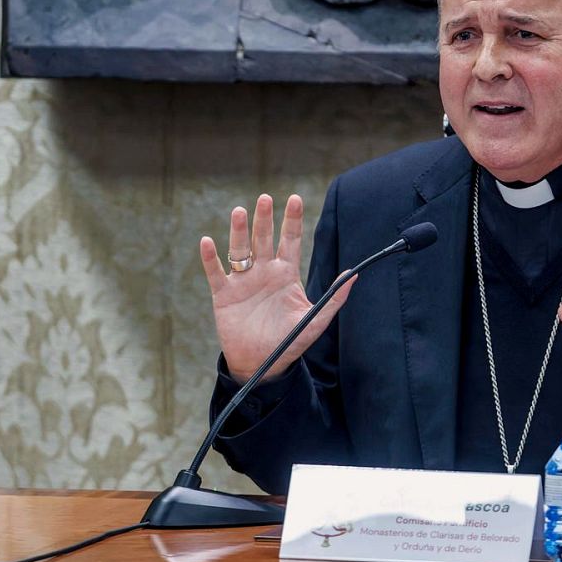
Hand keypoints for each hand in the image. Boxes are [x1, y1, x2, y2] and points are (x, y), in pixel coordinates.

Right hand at [200, 194, 354, 383]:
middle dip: (264, 219)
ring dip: (239, 231)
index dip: (292, 220)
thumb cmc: (290, 341)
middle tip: (265, 198)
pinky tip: (207, 242)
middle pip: (264, 238)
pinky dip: (210, 258)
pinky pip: (216, 272)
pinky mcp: (224, 294)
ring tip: (240, 212)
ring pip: (240, 250)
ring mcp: (243, 281)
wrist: (263, 364)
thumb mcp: (315, 320)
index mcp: (286, 273)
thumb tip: (354, 274)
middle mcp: (264, 271)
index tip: (295, 199)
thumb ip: (334, 298)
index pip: (290, 240)